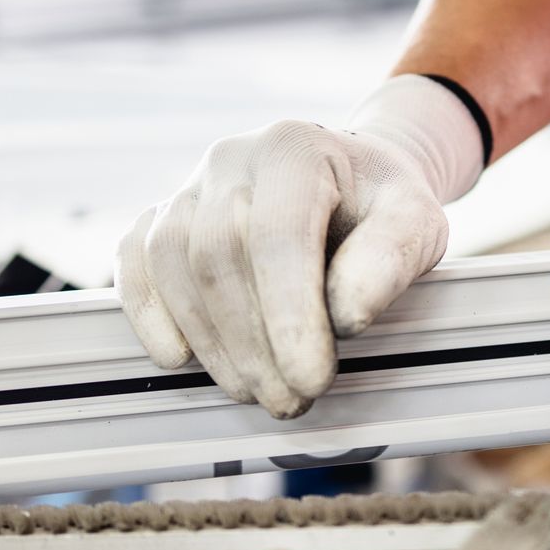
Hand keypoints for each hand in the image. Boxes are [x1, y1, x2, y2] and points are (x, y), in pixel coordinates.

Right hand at [117, 78, 481, 418]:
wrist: (348, 178)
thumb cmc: (380, 205)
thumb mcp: (416, 221)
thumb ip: (391, 259)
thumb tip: (346, 315)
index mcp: (293, 148)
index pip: (277, 236)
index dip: (288, 316)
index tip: (311, 379)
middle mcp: (230, 159)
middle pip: (217, 256)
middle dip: (251, 344)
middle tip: (290, 400)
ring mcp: (188, 187)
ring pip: (171, 264)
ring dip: (210, 342)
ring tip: (254, 390)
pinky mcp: (160, 217)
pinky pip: (133, 262)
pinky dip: (147, 313)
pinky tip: (179, 359)